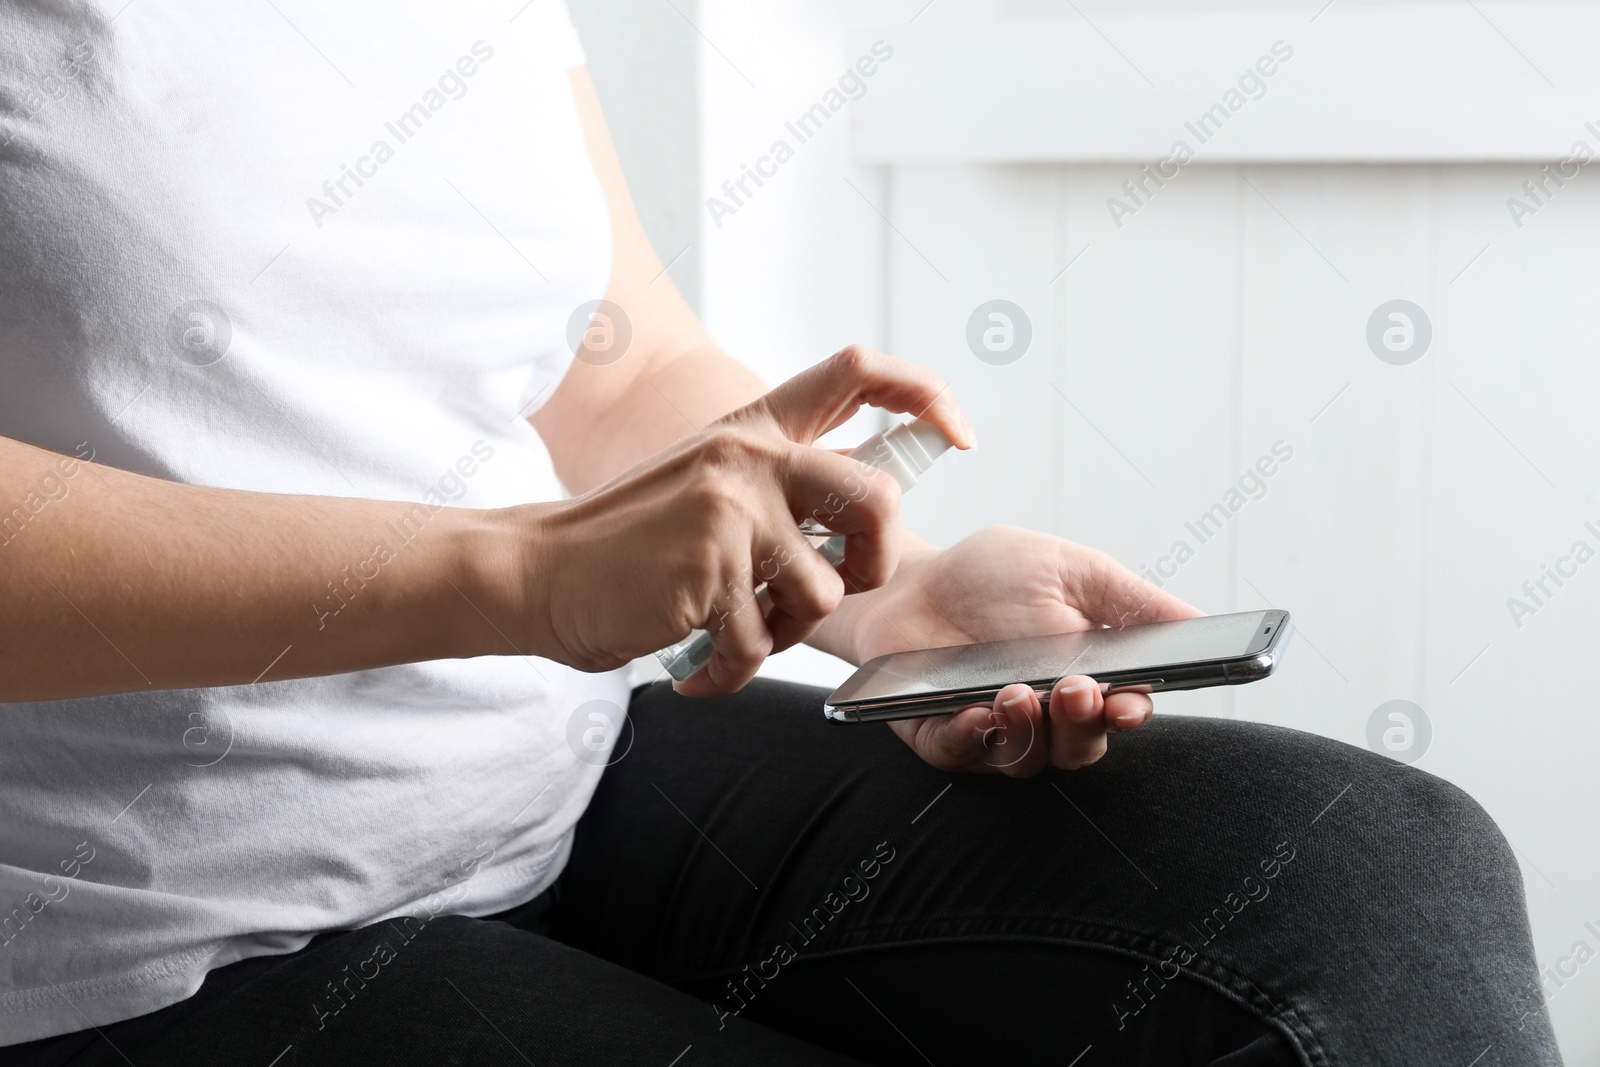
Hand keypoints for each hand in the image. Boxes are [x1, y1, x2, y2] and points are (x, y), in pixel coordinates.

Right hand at [514, 347, 973, 693]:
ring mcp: (731, 510)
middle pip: (877, 499)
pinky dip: (733, 670)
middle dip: (876, 563)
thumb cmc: (626, 544)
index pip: (856, 372)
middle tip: (838, 589)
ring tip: (736, 630)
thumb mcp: (707, 482)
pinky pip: (761, 642)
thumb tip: (863, 518)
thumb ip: (778, 485)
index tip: (954, 435)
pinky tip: (699, 664)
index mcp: (755, 428)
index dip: (923, 392)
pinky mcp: (709, 570)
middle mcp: (750, 457)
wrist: (535, 573)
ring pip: (823, 591)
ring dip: (787, 632)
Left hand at [842, 527, 1201, 775]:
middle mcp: (1046, 717)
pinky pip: (963, 755)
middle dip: (1083, 725)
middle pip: (1081, 748)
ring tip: (1017, 691)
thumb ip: (1132, 600)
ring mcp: (994, 734)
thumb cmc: (993, 577)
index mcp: (1087, 680)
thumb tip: (1203, 621)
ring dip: (1030, 731)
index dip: (1130, 714)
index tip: (1129, 702)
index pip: (1121, 713)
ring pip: (1027, 760)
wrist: (908, 579)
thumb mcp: (1071, 570)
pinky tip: (975, 712)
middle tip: (1076, 690)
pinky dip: (973, 739)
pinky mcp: (943, 741)